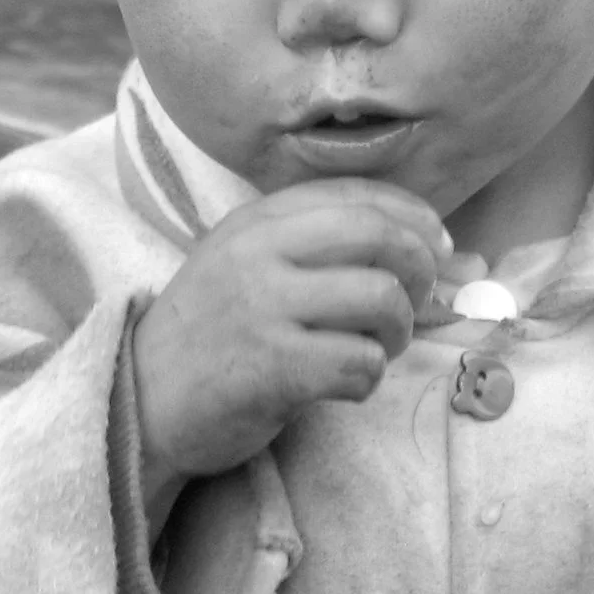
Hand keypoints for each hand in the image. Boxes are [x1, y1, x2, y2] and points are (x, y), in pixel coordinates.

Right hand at [130, 179, 447, 521]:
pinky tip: (347, 384)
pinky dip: (369, 377)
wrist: (140, 400)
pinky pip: (360, 361)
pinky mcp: (272, 366)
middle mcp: (259, 252)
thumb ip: (331, 252)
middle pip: (378, 234)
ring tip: (376, 347)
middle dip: (420, 268)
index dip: (413, 216)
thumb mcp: (253, 267)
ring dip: (398, 330)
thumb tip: (452, 255)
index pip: (357, 194)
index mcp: (259, 220)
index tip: (439, 246)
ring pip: (379, 297)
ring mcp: (263, 307)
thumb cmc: (214, 335)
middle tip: (417, 302)